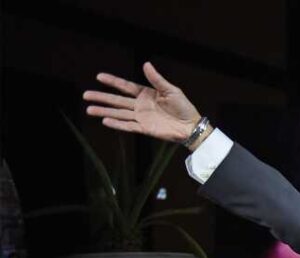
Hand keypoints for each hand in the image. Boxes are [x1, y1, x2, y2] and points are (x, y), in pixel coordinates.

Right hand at [83, 62, 200, 143]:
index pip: (125, 86)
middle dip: (101, 97)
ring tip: (89, 109)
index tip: (99, 76)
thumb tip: (146, 64)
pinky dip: (117, 124)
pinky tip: (105, 121)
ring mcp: (141, 117)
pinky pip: (128, 126)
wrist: (191, 126)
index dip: (113, 81)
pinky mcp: (145, 129)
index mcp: (146, 94)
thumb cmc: (184, 107)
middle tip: (85, 95)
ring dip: (104, 111)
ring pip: (119, 113)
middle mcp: (140, 105)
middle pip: (117, 100)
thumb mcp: (171, 90)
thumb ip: (157, 79)